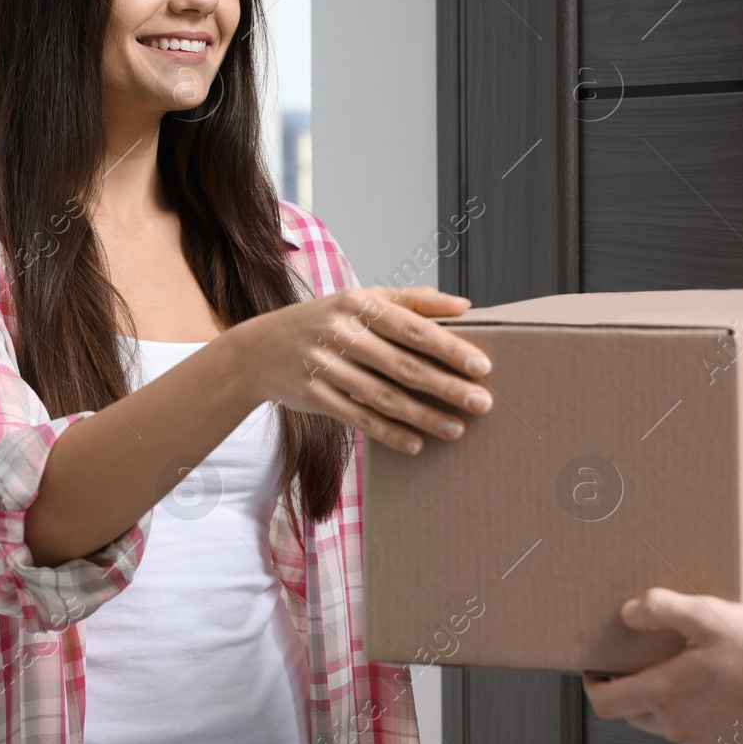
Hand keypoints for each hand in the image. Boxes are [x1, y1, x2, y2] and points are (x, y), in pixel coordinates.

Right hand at [233, 285, 494, 452]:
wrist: (259, 348)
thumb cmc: (325, 320)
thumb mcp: (362, 299)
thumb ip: (413, 301)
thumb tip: (464, 306)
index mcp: (359, 303)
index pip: (413, 327)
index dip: (449, 347)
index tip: (481, 366)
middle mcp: (341, 332)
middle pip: (403, 365)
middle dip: (446, 386)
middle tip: (483, 402)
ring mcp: (324, 365)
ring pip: (383, 396)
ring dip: (424, 416)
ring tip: (457, 429)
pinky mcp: (314, 395)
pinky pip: (358, 418)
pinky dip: (389, 432)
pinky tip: (416, 444)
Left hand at [582, 589, 742, 743]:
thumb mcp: (709, 615)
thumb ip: (661, 610)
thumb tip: (629, 612)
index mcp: (665, 695)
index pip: (606, 704)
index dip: (595, 687)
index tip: (598, 673)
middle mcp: (680, 730)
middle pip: (639, 716)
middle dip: (639, 692)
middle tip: (656, 664)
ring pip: (677, 729)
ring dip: (681, 706)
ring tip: (708, 676)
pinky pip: (713, 741)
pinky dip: (715, 722)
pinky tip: (737, 698)